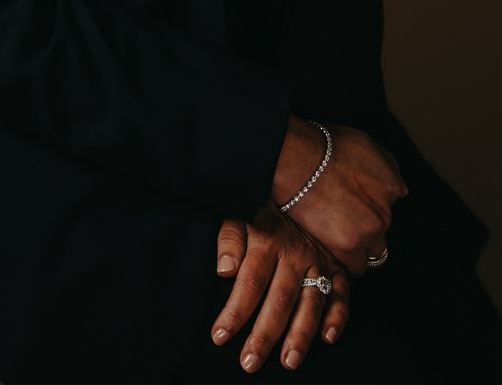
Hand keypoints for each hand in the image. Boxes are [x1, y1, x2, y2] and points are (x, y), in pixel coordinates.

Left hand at [212, 207, 350, 370]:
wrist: (303, 198)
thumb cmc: (263, 220)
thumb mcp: (241, 219)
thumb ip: (229, 240)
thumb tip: (224, 269)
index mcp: (267, 241)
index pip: (250, 281)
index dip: (235, 311)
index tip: (219, 337)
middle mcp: (295, 255)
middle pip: (279, 299)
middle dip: (264, 334)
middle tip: (249, 363)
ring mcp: (319, 264)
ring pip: (311, 303)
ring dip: (300, 334)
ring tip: (288, 362)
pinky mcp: (338, 272)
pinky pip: (342, 297)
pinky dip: (337, 318)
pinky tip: (327, 338)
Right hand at [272, 118, 405, 274]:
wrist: (298, 161)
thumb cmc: (324, 147)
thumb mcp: (365, 144)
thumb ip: (389, 167)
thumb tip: (401, 190)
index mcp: (391, 185)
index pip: (390, 202)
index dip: (371, 200)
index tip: (355, 198)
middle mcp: (385, 212)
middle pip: (382, 228)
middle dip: (367, 224)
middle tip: (344, 215)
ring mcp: (369, 232)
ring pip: (374, 252)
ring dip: (362, 246)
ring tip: (340, 235)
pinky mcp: (349, 249)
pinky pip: (357, 266)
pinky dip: (349, 260)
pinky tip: (336, 247)